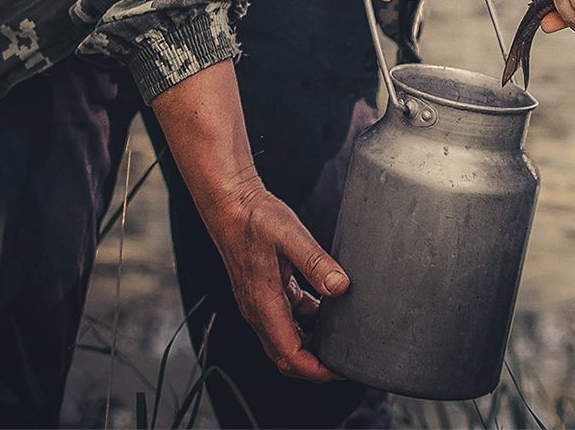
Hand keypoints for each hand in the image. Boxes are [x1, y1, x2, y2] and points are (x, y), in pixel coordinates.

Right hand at [207, 181, 346, 380]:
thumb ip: (316, 262)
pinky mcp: (263, 291)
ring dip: (311, 343)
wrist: (229, 203)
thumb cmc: (254, 217)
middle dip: (315, 365)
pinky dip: (306, 320)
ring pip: (286, 338)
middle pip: (287, 356)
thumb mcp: (290, 235)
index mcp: (263, 304)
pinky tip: (325, 306)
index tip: (340, 369)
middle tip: (344, 359)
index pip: (289, 355)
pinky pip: (286, 317)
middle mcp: (258, 310)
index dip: (316, 370)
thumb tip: (340, 287)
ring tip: (340, 334)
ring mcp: (259, 302)